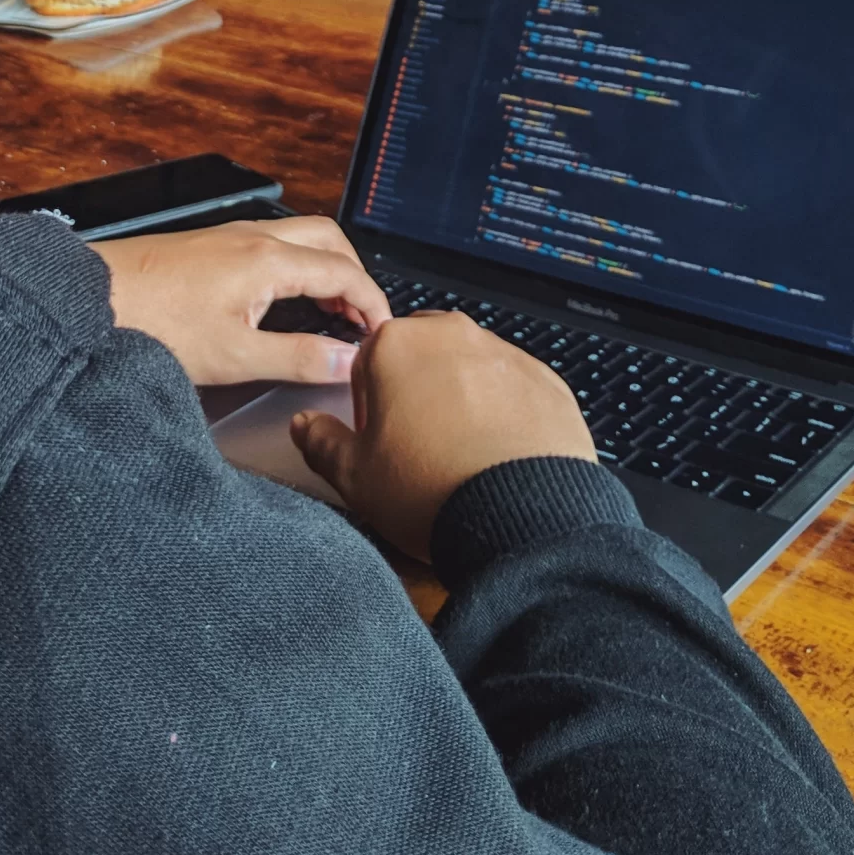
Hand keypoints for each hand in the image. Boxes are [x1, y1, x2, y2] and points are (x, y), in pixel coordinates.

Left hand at [98, 214, 389, 386]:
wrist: (87, 298)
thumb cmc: (151, 323)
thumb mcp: (234, 355)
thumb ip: (297, 358)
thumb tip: (346, 363)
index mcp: (269, 259)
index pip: (345, 272)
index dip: (374, 303)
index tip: (384, 334)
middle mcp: (253, 237)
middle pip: (329, 240)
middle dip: (355, 275)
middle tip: (362, 319)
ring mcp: (229, 237)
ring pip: (299, 238)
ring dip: (324, 269)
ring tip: (329, 313)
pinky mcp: (209, 246)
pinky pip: (271, 244)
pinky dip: (295, 267)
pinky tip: (282, 302)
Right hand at [290, 312, 593, 560]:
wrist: (523, 519)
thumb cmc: (435, 492)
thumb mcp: (356, 477)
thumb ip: (322, 442)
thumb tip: (307, 426)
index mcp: (396, 345)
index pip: (367, 362)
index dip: (369, 407)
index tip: (380, 440)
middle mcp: (452, 335)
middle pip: (421, 358)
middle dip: (416, 393)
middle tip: (420, 449)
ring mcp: (504, 354)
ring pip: (469, 370)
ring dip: (462, 401)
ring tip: (463, 458)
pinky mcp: (546, 379)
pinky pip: (514, 389)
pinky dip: (506, 414)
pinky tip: (500, 456)